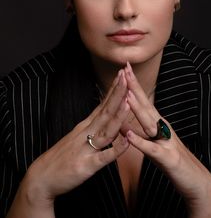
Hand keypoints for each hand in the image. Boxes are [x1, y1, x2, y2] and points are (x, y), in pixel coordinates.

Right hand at [22, 70, 129, 203]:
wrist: (41, 177)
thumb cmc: (62, 156)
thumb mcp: (77, 136)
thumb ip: (92, 125)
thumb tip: (106, 113)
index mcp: (85, 126)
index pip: (102, 104)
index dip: (113, 90)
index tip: (123, 75)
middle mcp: (86, 133)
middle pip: (105, 111)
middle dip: (117, 94)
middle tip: (127, 76)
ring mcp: (86, 148)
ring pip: (106, 130)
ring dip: (118, 116)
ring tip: (129, 102)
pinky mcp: (87, 166)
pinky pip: (104, 157)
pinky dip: (116, 149)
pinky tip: (126, 141)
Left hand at [124, 62, 210, 217]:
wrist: (193, 179)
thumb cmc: (170, 159)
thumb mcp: (152, 143)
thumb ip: (138, 133)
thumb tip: (121, 123)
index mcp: (156, 123)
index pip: (142, 100)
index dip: (132, 84)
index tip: (123, 68)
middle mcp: (161, 127)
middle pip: (146, 104)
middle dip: (134, 87)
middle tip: (124, 69)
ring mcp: (164, 141)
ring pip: (149, 122)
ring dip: (137, 108)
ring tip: (126, 95)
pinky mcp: (166, 158)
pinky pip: (151, 149)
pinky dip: (140, 141)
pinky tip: (130, 135)